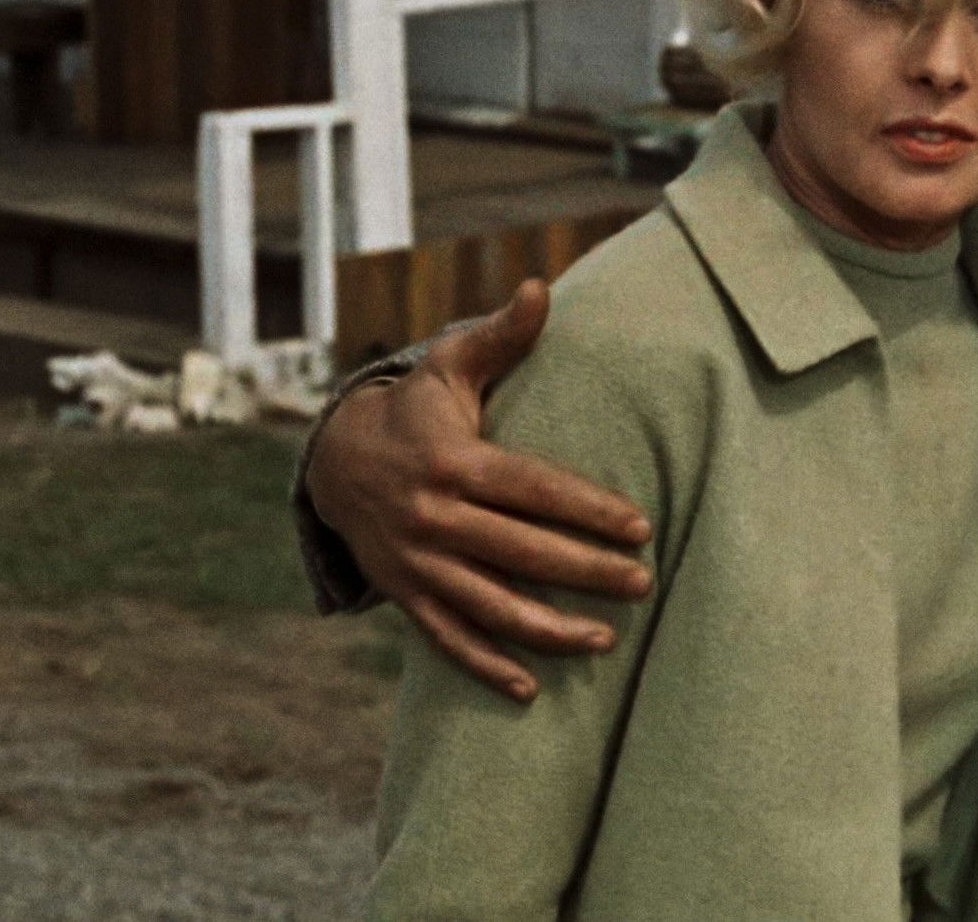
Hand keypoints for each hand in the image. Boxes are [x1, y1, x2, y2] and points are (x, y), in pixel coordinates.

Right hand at [304, 280, 652, 700]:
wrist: (334, 460)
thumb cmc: (418, 409)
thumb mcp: (451, 367)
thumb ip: (502, 336)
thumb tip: (542, 287)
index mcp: (455, 463)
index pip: (533, 490)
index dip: (588, 509)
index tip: (641, 526)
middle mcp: (434, 519)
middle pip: (521, 552)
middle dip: (585, 571)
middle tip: (643, 584)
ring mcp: (416, 563)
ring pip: (488, 606)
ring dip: (546, 630)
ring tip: (606, 640)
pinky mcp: (404, 595)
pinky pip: (446, 639)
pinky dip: (485, 667)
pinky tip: (529, 690)